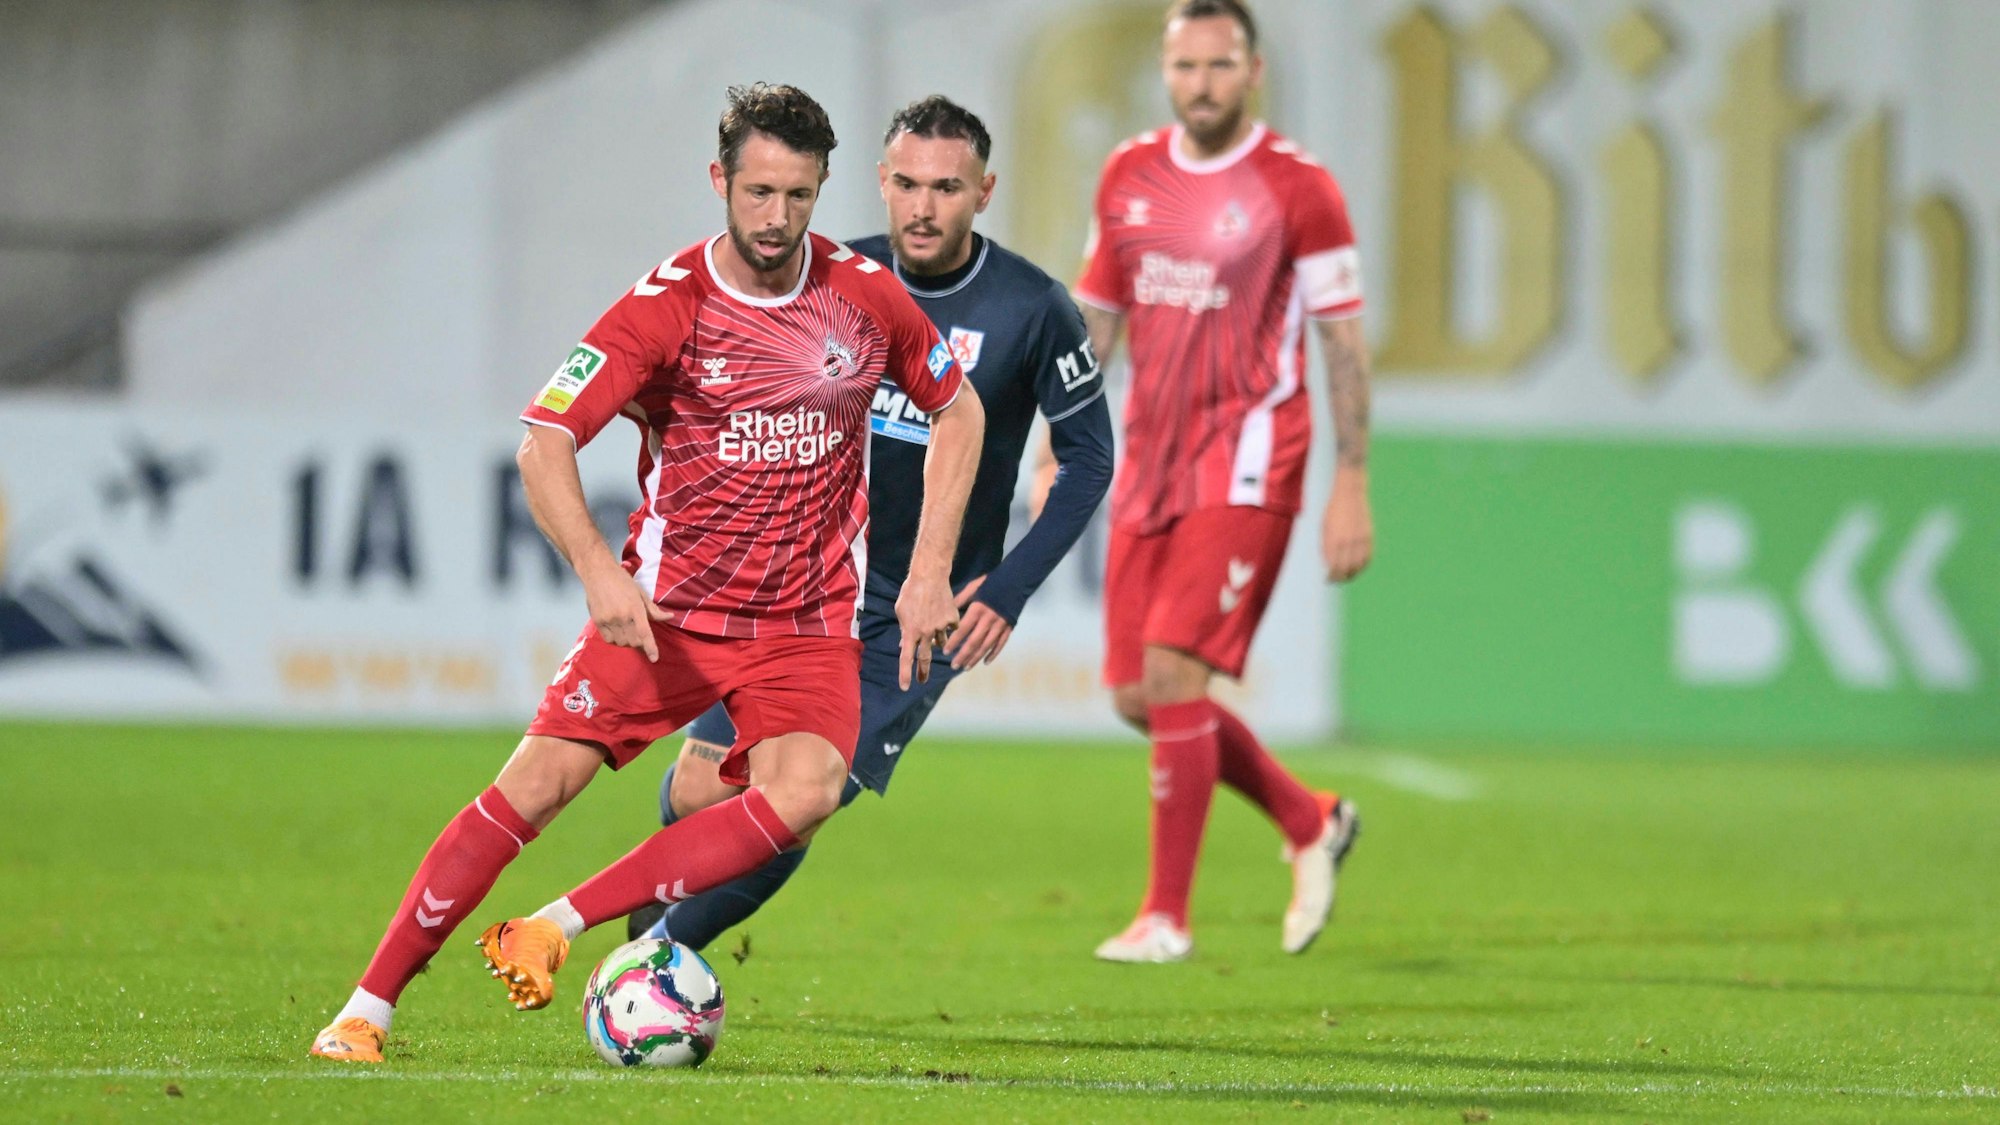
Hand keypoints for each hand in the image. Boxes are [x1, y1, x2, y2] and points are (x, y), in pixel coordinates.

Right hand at [582, 556, 668, 661]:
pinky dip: (615, 640)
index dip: (650, 648)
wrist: (598, 573)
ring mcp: (608, 620)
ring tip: (627, 629)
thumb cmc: (623, 581)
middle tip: (639, 633)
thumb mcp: (641, 593)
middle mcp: (622, 617)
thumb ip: (654, 609)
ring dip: (627, 641)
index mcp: (635, 609)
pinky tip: (617, 631)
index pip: (645, 633)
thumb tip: (669, 617)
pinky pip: (609, 640)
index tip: (654, 658)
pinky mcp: (597, 622)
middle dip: (639, 642)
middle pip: (634, 641)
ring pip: (622, 642)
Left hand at [895, 567, 959, 688]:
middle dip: (923, 671)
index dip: (905, 674)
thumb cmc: (911, 591)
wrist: (930, 576)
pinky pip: (950, 629)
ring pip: (940, 642)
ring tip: (930, 622)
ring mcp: (941, 627)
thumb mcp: (901, 611)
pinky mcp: (952, 619)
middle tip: (922, 681)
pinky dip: (947, 626)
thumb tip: (905, 645)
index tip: (905, 687)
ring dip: (935, 639)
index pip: (906, 658)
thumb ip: (904, 629)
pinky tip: (942, 613)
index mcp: (910, 631)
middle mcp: (926, 632)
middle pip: (925, 657)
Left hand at [944, 575, 1014, 668]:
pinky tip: (985, 662)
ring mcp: (1000, 625)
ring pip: (986, 646)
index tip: (945, 651)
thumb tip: (946, 610)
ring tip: (966, 667)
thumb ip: (960, 600)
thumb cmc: (991, 583)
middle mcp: (989, 620)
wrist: (1016, 581)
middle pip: (974, 642)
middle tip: (954, 665)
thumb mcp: (973, 587)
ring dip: (975, 658)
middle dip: (963, 655)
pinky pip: (1000, 644)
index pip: (963, 630)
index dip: (954, 642)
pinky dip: (993, 654)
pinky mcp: (1009, 627)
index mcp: (978, 609)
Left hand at [1322, 469, 1372, 582]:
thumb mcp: (1324, 528)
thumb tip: (1329, 565)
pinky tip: (1357, 567)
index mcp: (1334, 540)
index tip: (1327, 579)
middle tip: (1336, 580)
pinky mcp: (1369, 536)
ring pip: (1359, 565)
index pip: (1334, 567)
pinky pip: (1368, 557)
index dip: (1331, 576)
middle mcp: (1348, 542)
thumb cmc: (1333, 511)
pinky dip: (1363, 565)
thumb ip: (1326, 547)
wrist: (1350, 494)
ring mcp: (1360, 539)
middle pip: (1346, 569)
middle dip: (1340, 578)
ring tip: (1346, 576)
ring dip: (1352, 574)